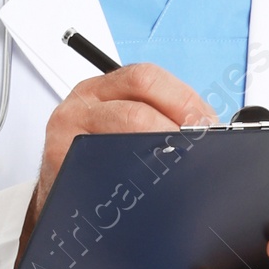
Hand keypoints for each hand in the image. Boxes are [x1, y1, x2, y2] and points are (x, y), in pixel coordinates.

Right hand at [20, 65, 214, 257]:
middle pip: (136, 108)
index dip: (183, 100)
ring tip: (177, 168)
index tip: (206, 124)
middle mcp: (82, 103)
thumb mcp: (122, 125)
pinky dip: (133, 177)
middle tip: (195, 151)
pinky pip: (104, 167)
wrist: (61, 191)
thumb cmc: (99, 158)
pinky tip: (148, 186)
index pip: (146, 77)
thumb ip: (159, 116)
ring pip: (123, 133)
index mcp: (102, 88)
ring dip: (159, 152)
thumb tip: (208, 126)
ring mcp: (67, 131)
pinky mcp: (60, 161)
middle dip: (174, 131)